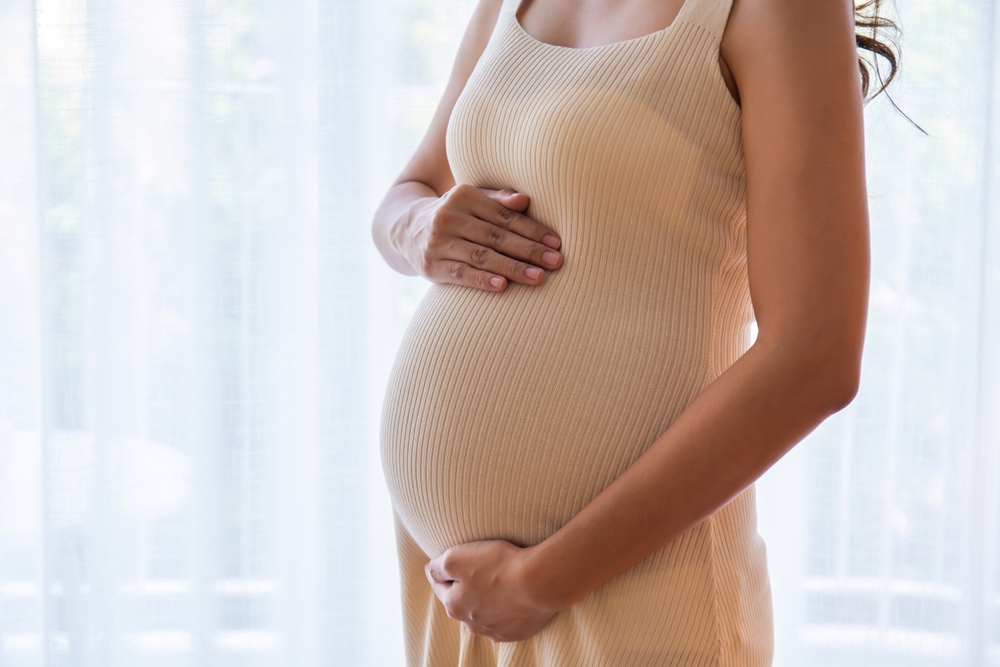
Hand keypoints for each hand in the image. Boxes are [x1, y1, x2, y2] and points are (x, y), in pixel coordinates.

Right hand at [403, 183, 563, 291]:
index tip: (556, 243)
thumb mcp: (471, 200)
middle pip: (496, 236)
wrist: (405, 229)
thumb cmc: (454, 215)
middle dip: (529, 250)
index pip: (504, 216)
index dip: (532, 230)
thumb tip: (525, 200)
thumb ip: (498, 200)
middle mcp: (448, 217)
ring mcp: (438, 243)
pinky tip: (502, 286)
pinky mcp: (430, 266)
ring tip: (538, 278)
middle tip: (556, 262)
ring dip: (513, 268)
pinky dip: (481, 280)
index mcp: (464, 196)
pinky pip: (460, 274)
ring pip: (482, 256)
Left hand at [425, 540, 560, 641]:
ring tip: (497, 583)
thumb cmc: (497, 566)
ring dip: (486, 600)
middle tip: (475, 570)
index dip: (441, 572)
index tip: (442, 563)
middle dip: (465, 588)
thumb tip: (429, 569)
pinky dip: (506, 609)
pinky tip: (513, 596)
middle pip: (463, 602)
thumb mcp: (456, 557)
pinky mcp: (518, 632)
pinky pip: (507, 620)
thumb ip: (438, 566)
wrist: (539, 582)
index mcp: (454, 606)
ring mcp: (496, 630)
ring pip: (484, 613)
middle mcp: (472, 624)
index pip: (440, 586)